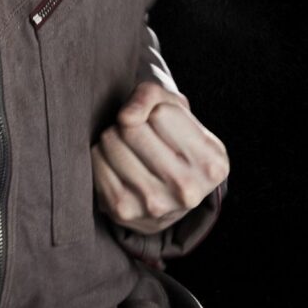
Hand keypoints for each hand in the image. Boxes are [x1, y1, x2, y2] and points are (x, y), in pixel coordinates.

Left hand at [94, 78, 228, 234]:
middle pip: (132, 130)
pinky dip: (102, 155)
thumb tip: (126, 118)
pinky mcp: (124, 211)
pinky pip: (96, 161)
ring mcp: (155, 205)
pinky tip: (118, 165)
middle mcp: (188, 190)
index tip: (163, 126)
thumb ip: (151, 95)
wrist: (163, 194)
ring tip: (129, 149)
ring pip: (111, 142)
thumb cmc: (171, 139)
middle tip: (140, 135)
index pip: (160, 114)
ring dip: (113, 137)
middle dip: (130, 123)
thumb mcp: (175, 109)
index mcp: (212, 163)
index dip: (156, 112)